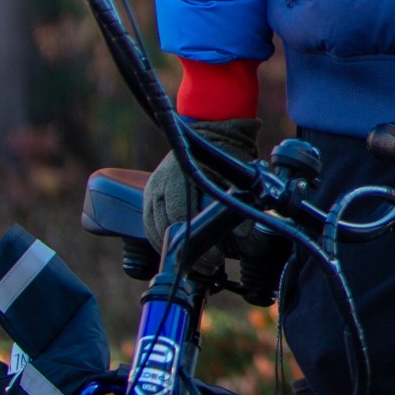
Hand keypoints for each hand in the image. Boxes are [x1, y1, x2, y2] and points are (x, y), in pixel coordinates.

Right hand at [143, 116, 262, 254]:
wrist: (209, 128)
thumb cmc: (227, 149)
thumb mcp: (238, 171)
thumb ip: (239, 199)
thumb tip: (245, 234)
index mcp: (181, 174)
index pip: (181, 216)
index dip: (197, 241)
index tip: (213, 258)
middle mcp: (162, 182)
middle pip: (167, 227)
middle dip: (187, 251)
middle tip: (207, 267)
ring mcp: (152, 187)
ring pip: (154, 228)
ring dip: (172, 249)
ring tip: (194, 264)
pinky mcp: (149, 193)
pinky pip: (148, 222)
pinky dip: (160, 239)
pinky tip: (176, 251)